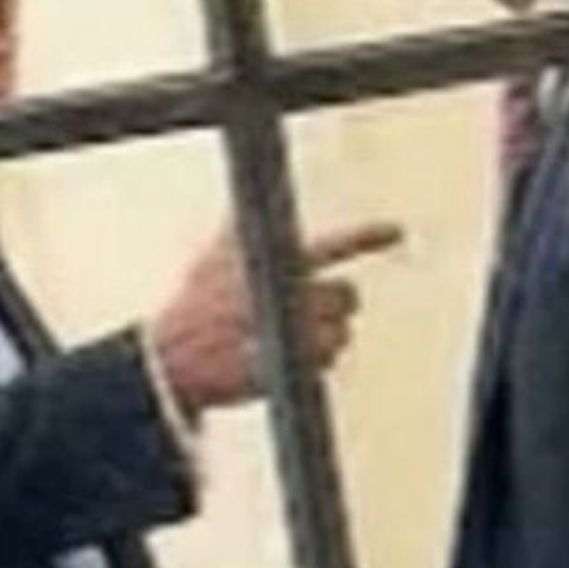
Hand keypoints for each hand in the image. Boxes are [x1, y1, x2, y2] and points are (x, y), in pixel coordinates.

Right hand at [149, 222, 401, 416]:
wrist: (172, 362)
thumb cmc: (193, 311)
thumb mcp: (211, 261)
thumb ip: (235, 230)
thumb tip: (242, 202)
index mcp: (275, 265)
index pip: (332, 245)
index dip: (367, 235)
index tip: (396, 231)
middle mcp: (292, 295)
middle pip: (346, 295)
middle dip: (331, 305)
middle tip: (299, 314)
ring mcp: (297, 332)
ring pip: (341, 333)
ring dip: (320, 338)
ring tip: (279, 340)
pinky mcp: (296, 365)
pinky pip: (327, 362)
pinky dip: (312, 364)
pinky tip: (280, 359)